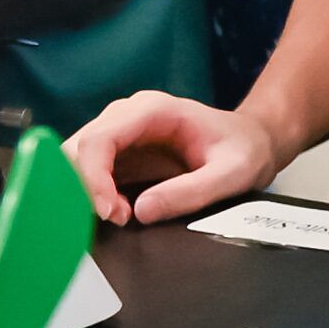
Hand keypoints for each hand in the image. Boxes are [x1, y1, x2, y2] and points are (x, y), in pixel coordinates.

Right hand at [63, 91, 290, 226]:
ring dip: (86, 192)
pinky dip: (94, 195)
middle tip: (116, 217)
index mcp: (152, 110)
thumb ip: (191, 192)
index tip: (108, 210)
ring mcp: (120, 133)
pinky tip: (119, 210)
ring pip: (76, 160)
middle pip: (78, 148)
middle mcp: (127, 116)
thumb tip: (142, 210)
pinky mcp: (119, 152)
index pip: (100, 139)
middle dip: (85, 187)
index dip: (92, 177)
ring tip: (121, 214)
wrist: (252, 142)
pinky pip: (89, 172)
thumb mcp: (231, 174)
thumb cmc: (245, 150)